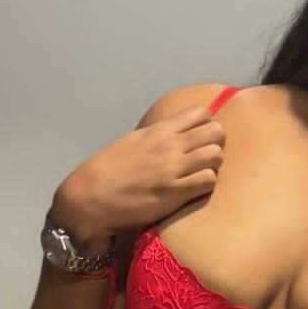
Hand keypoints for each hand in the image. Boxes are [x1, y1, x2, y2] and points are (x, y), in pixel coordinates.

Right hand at [53, 103, 227, 244]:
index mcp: (158, 130)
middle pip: (216, 132)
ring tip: (201, 174)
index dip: (207, 125)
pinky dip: (206, 184)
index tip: (201, 138)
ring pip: (216, 155)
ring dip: (213, 165)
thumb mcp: (134, 142)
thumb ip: (156, 137)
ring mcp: (173, 168)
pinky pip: (208, 181)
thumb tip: (174, 136)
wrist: (90, 195)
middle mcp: (169, 145)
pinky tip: (195, 190)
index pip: (200, 113)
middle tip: (205, 158)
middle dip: (216, 144)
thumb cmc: (108, 170)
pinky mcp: (175, 193)